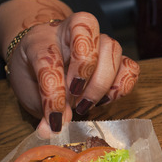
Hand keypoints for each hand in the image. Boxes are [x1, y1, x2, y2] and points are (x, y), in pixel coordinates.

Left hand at [6, 12, 139, 137]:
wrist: (45, 57)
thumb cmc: (35, 74)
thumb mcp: (30, 91)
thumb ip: (41, 107)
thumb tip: (49, 131)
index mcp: (41, 39)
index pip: (49, 59)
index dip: (53, 93)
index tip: (55, 119)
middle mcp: (69, 31)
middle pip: (85, 32)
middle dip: (84, 70)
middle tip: (75, 98)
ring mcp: (97, 40)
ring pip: (112, 47)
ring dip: (103, 81)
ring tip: (87, 104)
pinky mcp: (116, 57)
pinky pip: (130, 66)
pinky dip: (123, 85)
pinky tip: (106, 98)